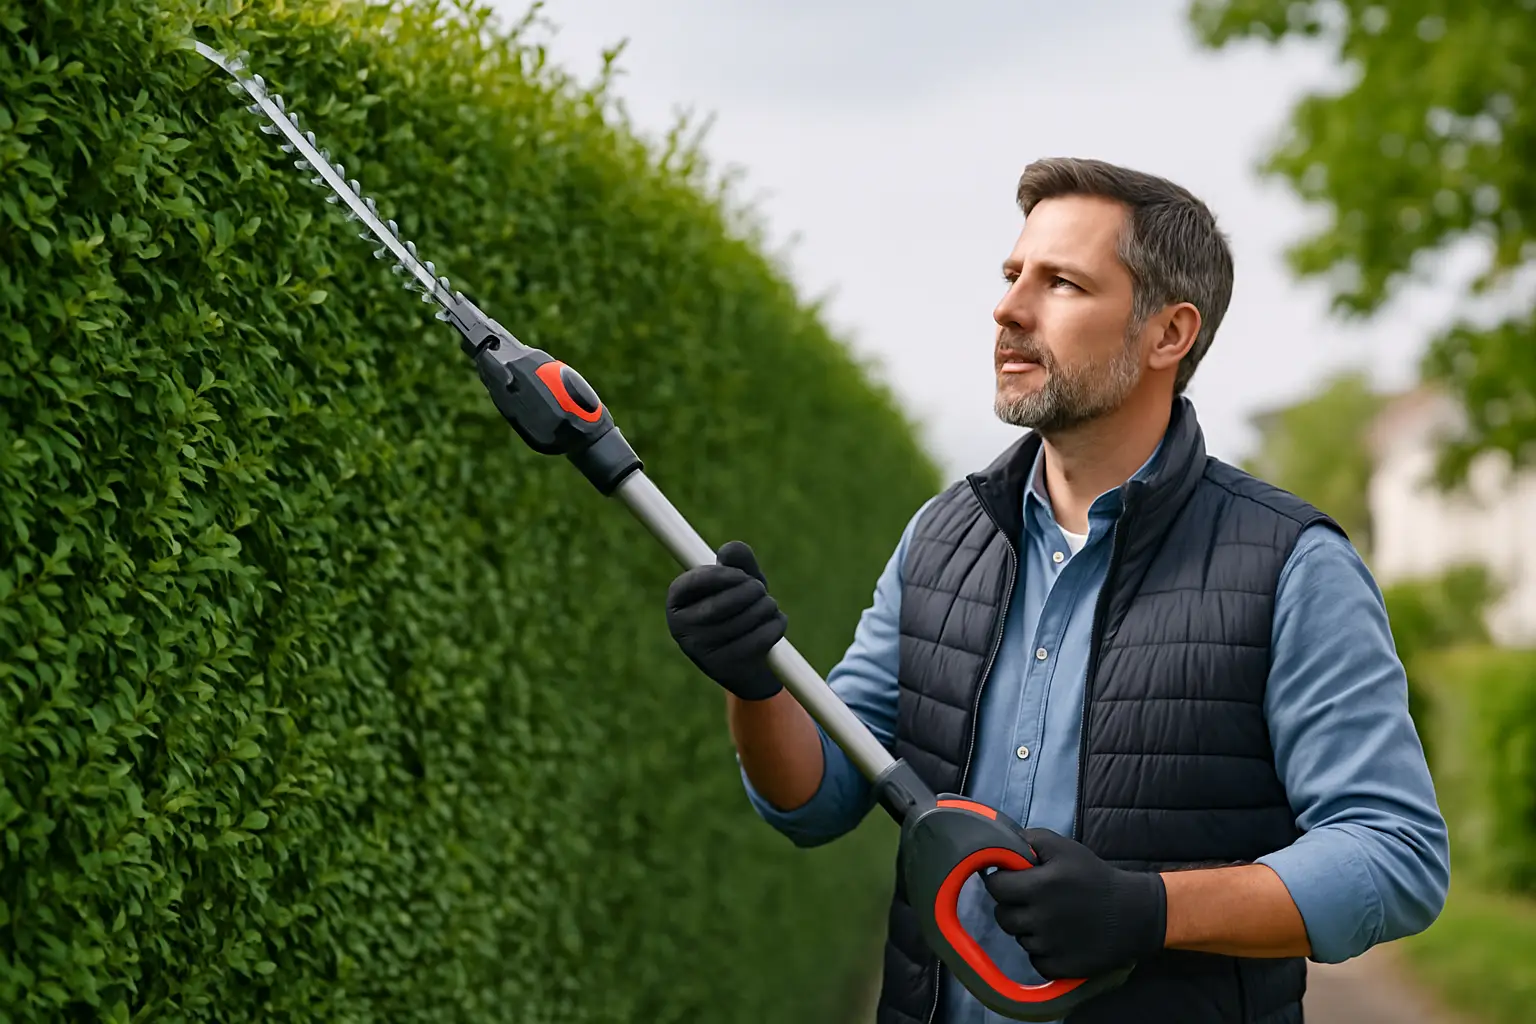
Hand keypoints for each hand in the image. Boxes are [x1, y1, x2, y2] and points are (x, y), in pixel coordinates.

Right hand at [665, 540, 785, 700]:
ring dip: (766, 607)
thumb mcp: (740, 582)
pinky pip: (756, 640)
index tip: (742, 575)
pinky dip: (774, 626)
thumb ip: (737, 560)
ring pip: (741, 622)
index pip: (694, 582)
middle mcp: (681, 629)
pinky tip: (776, 623)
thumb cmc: (741, 610)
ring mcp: (700, 652)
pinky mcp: (724, 668)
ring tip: (769, 606)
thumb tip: (729, 550)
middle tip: (760, 589)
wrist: (747, 662)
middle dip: (749, 590)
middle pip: (719, 605)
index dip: (723, 575)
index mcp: (677, 602)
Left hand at [983, 828, 1165, 978]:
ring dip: (1028, 928)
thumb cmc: (1094, 877)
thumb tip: (1000, 849)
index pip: (995, 886)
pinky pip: (1034, 959)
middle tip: (1032, 900)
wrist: (1133, 914)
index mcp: (1039, 887)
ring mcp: (1049, 946)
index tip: (1013, 880)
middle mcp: (1039, 919)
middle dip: (1011, 906)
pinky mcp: (1058, 968)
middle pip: (1002, 916)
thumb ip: (1029, 841)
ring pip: (1018, 938)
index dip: (1001, 881)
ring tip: (1051, 917)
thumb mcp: (1064, 848)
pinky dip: (1042, 951)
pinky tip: (1058, 938)